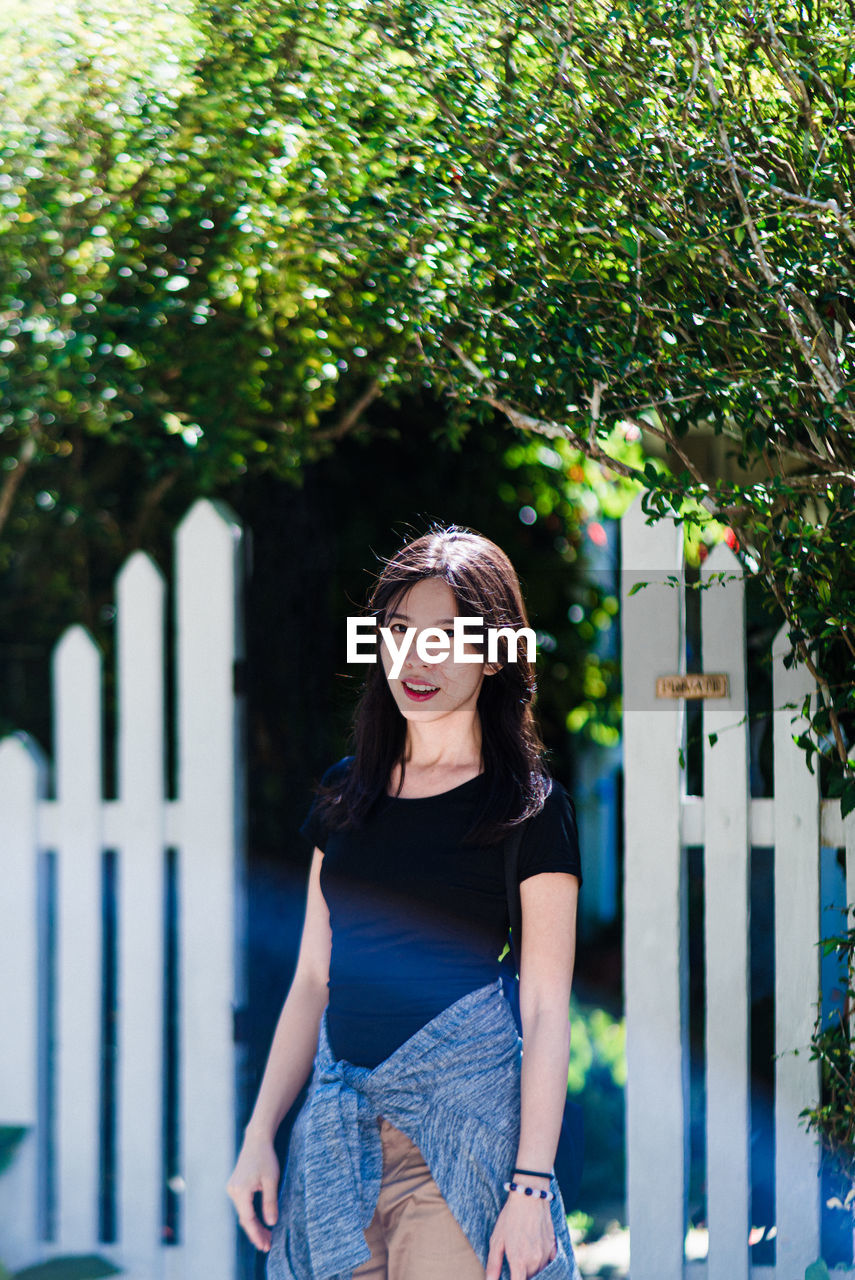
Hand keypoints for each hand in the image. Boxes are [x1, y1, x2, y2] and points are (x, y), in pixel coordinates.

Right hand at [226, 1130, 279, 1252]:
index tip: (265, 1246)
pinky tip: (260, 1222)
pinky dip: (251, 1215)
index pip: (248, 1219)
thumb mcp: (271, 1180)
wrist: (257, 1139)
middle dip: (256, 1233)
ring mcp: (232, 1188)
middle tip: (268, 1245)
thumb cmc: (266, 1158)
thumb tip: (271, 1223)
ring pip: (243, 1213)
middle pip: (244, 1218)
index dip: (257, 1234)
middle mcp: (233, 1191)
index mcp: (240, 1191)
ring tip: (267, 1237)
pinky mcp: (235, 1186)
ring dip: (254, 1225)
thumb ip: (270, 1202)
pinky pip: (243, 1206)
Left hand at [485, 1191, 556, 1279]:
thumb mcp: (497, 1239)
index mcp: (519, 1261)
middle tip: (513, 1264)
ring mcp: (546, 1255)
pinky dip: (543, 1264)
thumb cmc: (510, 1217)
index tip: (509, 1277)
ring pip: (539, 1272)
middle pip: (529, 1279)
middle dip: (520, 1275)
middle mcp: (535, 1261)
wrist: (530, 1197)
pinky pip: (549, 1264)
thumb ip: (493, 1264)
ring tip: (522, 1255)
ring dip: (531, 1271)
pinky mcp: (553, 1248)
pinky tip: (534, 1254)